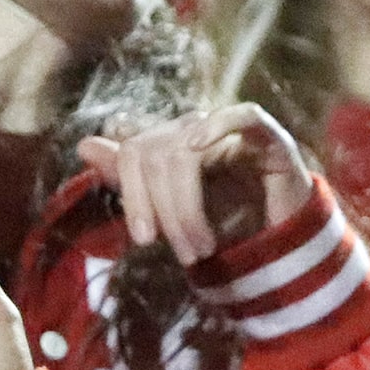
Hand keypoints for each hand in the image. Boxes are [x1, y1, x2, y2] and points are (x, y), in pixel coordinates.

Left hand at [79, 103, 310, 265]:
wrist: (283, 236)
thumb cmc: (229, 219)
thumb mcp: (172, 208)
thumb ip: (132, 180)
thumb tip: (85, 145)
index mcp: (172, 143)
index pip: (135, 152)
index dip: (133, 195)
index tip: (145, 239)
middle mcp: (197, 130)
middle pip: (156, 155)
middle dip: (166, 212)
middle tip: (183, 253)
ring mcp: (231, 129)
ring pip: (186, 150)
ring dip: (189, 207)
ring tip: (202, 246)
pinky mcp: (268, 135)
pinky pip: (244, 116)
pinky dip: (220, 124)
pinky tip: (201, 145)